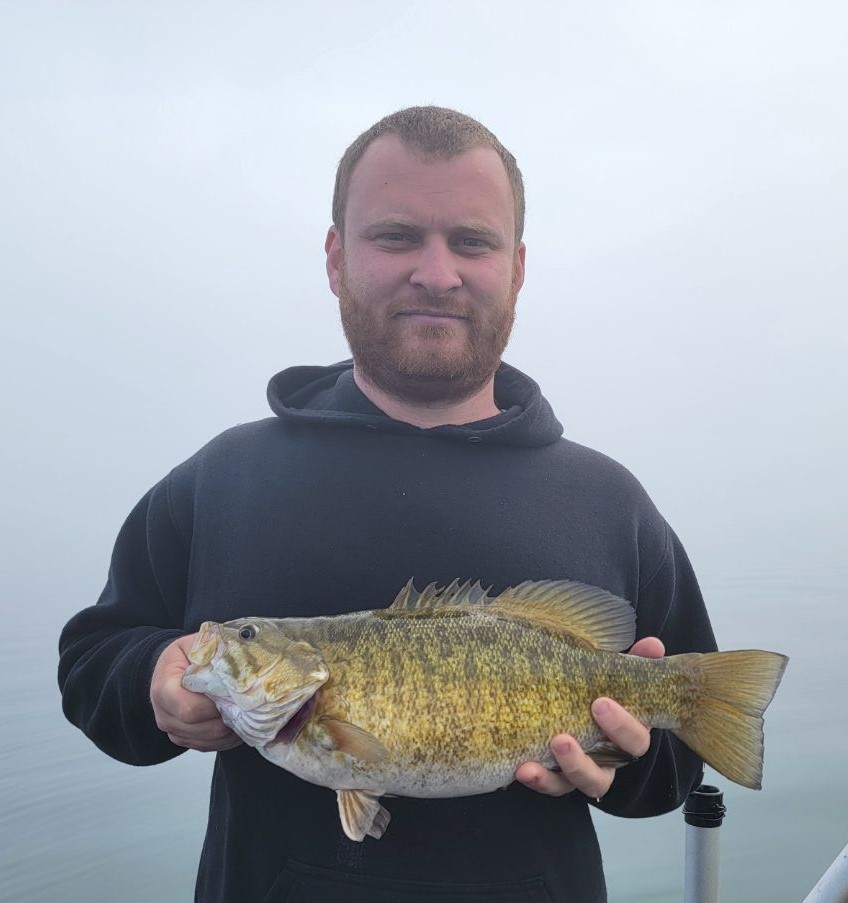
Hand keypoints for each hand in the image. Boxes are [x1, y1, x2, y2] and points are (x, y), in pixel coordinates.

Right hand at [150, 634, 241, 751]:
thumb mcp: (198, 643)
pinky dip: (224, 738)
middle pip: (200, 728)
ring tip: (243, 713)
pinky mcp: (183, 738)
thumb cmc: (187, 654)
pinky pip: (207, 746)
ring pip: (206, 740)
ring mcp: (172, 729)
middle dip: (226, 718)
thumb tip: (237, 658)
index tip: (233, 696)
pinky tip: (235, 721)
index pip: (190, 709)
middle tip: (245, 706)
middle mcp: (164, 713)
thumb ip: (213, 651)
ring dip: (228, 730)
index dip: (215, 706)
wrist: (172, 667)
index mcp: (163, 688)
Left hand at [515, 636, 663, 797]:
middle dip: (583, 759)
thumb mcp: (619, 676)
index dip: (622, 725)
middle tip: (562, 739)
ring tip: (534, 761)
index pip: (635, 740)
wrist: (587, 711)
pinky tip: (521, 768)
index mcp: (628, 735)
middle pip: (604, 772)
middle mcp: (608, 760)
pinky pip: (551, 785)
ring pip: (577, 783)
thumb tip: (653, 645)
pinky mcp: (559, 777)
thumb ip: (637, 661)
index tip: (600, 702)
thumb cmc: (606, 691)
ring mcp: (584, 771)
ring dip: (556, 773)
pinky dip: (538, 779)